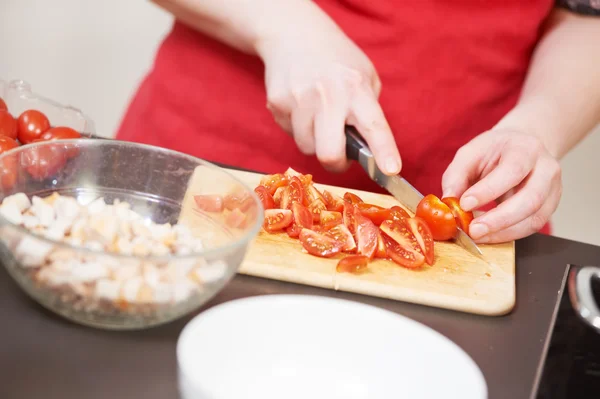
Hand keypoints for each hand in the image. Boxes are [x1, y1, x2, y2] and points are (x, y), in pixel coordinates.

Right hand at [255, 13, 400, 174]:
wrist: (293, 34)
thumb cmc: (336, 60)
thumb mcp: (364, 76)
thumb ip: (368, 111)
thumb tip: (368, 150)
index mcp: (356, 88)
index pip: (374, 126)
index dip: (384, 151)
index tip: (391, 170)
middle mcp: (327, 95)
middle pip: (329, 153)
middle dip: (336, 162)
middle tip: (340, 156)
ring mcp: (298, 100)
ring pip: (307, 148)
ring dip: (315, 142)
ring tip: (318, 117)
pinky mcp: (277, 104)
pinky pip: (290, 134)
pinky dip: (299, 128)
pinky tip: (301, 107)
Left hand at [441, 129, 562, 242]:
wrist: (520, 147)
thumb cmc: (494, 151)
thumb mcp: (470, 153)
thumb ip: (456, 175)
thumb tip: (449, 202)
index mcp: (526, 148)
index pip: (512, 170)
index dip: (489, 190)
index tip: (465, 204)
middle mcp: (546, 169)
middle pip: (531, 198)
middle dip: (499, 219)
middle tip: (473, 230)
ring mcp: (553, 189)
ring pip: (534, 218)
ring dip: (504, 232)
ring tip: (478, 235)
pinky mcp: (550, 207)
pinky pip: (532, 226)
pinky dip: (508, 234)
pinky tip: (489, 235)